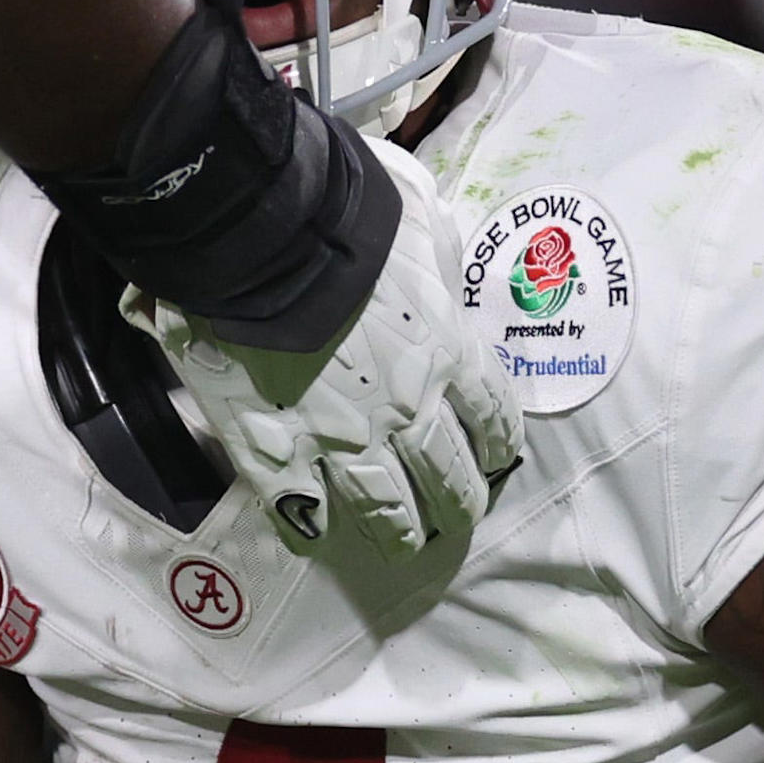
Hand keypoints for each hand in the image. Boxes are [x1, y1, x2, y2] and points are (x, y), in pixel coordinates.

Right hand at [132, 134, 522, 556]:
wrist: (265, 240)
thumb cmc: (349, 217)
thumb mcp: (423, 220)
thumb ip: (438, 261)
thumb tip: (438, 274)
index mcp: (448, 354)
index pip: (491, 414)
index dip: (498, 441)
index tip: (498, 458)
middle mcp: (405, 412)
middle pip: (447, 475)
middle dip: (459, 501)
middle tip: (459, 516)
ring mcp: (340, 441)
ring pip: (384, 508)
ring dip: (399, 531)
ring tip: (404, 545)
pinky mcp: (277, 455)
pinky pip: (298, 510)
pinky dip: (310, 527)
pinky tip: (316, 535)